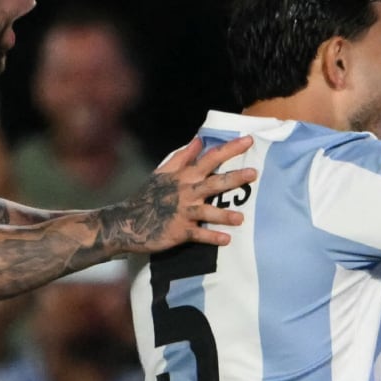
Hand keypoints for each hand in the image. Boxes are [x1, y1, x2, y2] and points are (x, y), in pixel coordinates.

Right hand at [108, 135, 257, 253]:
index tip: (248, 140)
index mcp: (184, 176)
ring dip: (224, 214)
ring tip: (241, 218)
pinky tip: (226, 240)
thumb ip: (182, 157)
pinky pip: (198, 234)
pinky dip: (211, 237)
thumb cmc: (148, 196)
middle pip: (214, 182)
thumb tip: (198, 140)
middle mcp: (186, 192)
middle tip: (254, 174)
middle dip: (234, 178)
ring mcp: (183, 211)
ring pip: (207, 211)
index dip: (230, 149)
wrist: (126, 221)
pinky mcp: (179, 230)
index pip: (210, 158)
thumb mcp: (163, 172)